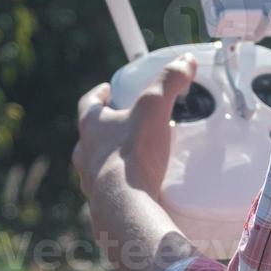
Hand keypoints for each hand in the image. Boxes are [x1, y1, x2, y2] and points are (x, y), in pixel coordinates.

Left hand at [74, 53, 196, 199]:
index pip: (89, 104)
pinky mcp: (104, 204)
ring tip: (139, 157)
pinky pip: (112, 191)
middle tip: (128, 124)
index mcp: (92, 127)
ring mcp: (92, 181)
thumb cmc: (131, 156)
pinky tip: (142, 187)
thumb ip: (169, 82)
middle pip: (93, 135)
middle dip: (109, 129)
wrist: (124, 208)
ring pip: (99, 164)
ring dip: (114, 158)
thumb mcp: (154, 108)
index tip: (106, 90)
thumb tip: (184, 62)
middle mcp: (86, 153)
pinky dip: (124, 186)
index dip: (99, 95)